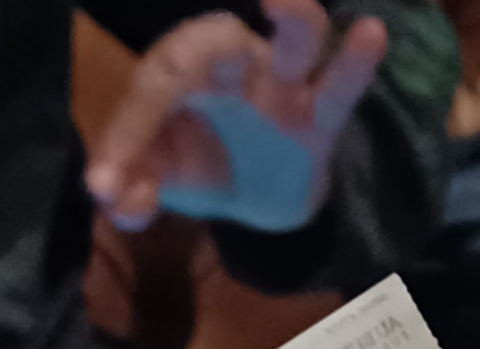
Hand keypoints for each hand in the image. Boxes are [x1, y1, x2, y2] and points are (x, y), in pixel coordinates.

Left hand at [87, 0, 388, 233]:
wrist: (259, 195)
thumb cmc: (201, 162)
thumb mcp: (158, 176)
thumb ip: (129, 188)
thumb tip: (115, 197)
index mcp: (183, 73)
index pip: (152, 86)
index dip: (128, 131)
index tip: (108, 183)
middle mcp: (233, 66)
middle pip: (215, 39)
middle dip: (193, 53)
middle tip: (174, 71)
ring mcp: (282, 86)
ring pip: (294, 41)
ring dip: (293, 20)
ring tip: (284, 0)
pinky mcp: (321, 118)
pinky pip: (342, 85)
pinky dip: (356, 62)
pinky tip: (371, 33)